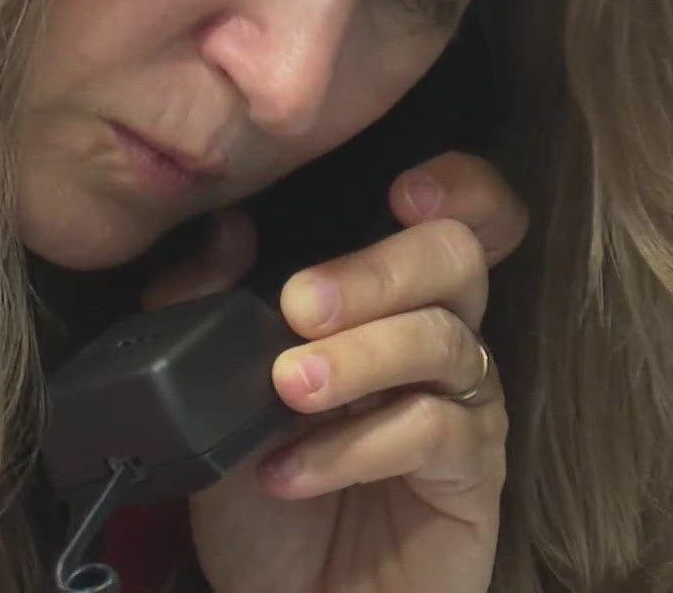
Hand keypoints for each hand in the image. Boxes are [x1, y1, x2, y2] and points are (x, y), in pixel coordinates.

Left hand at [139, 151, 526, 592]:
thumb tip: (222, 229)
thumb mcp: (204, 388)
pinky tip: (288, 470)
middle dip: (374, 270)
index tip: (400, 188)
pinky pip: (434, 435)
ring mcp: (463, 407)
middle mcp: (438, 339)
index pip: (455, 218)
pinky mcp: (472, 479)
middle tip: (298, 305)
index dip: (456, 187)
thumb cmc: (255, 485)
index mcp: (385, 301)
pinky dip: (353, 446)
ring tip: (285, 387)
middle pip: (454, 258)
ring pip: (444, 341)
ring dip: (358, 357)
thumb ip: (200, 303)